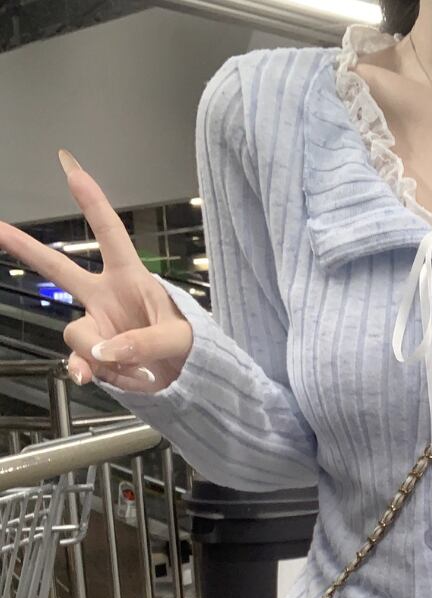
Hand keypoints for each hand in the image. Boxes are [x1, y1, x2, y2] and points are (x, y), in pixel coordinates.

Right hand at [0, 148, 193, 391]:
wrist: (191, 380)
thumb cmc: (192, 347)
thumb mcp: (180, 338)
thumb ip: (145, 342)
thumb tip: (105, 350)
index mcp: (132, 279)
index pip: (111, 235)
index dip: (93, 204)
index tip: (72, 170)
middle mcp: (107, 298)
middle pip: (61, 269)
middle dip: (27, 248)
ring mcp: (98, 326)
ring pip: (76, 333)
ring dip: (98, 352)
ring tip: (132, 365)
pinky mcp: (94, 355)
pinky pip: (79, 362)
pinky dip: (88, 372)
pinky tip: (93, 378)